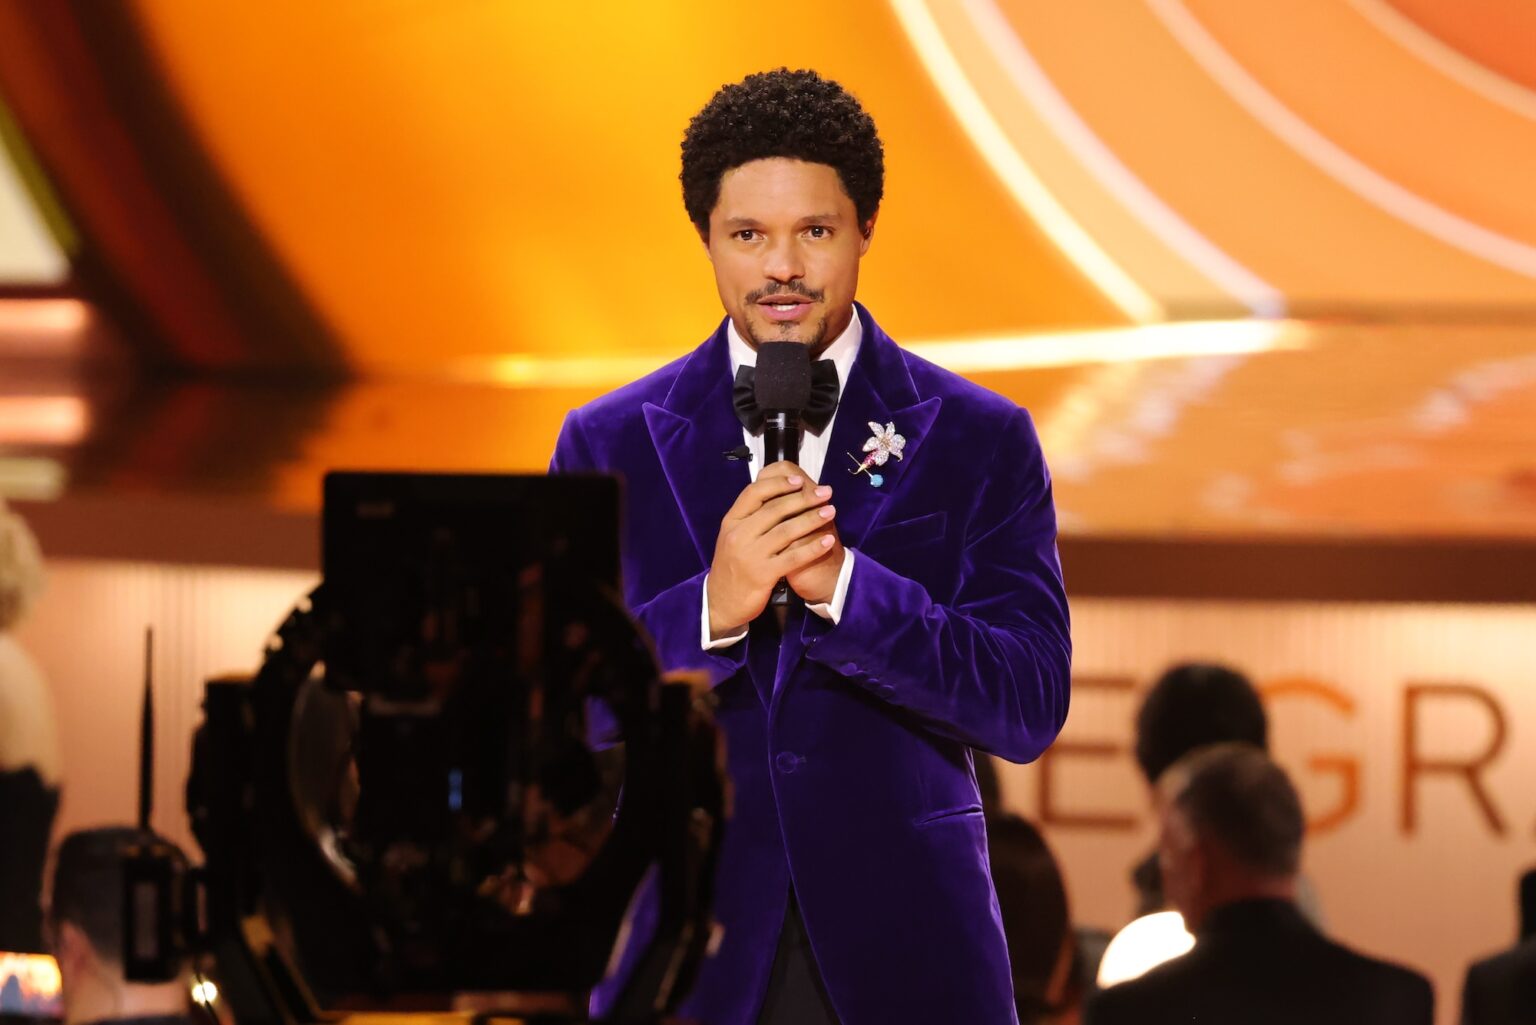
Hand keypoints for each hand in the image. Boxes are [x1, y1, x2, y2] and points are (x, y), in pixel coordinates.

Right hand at [707, 461, 836, 637]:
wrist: (720, 602)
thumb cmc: (732, 565)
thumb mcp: (733, 536)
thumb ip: (750, 517)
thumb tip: (776, 491)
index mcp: (731, 521)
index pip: (754, 493)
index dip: (778, 483)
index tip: (798, 480)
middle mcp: (739, 535)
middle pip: (774, 509)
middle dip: (803, 498)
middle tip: (825, 492)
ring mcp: (750, 555)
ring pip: (786, 531)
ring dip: (812, 519)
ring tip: (831, 511)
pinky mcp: (763, 574)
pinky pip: (793, 557)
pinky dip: (813, 548)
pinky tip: (828, 541)